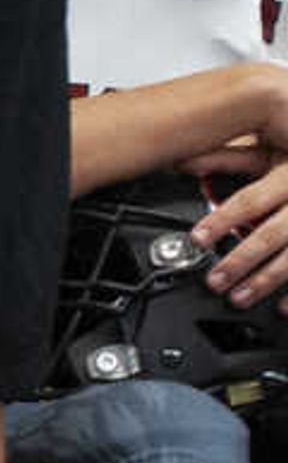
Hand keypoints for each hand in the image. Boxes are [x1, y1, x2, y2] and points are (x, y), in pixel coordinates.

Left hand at [197, 162, 287, 307]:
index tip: (198, 239)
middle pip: (271, 234)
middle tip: (214, 280)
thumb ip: (229, 159)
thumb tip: (183, 159)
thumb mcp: (270, 153)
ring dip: (266, 280)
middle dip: (241, 260)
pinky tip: (282, 308)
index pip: (250, 201)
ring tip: (239, 297)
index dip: (222, 220)